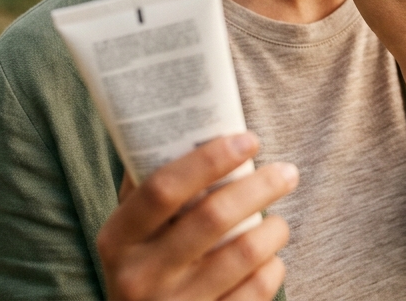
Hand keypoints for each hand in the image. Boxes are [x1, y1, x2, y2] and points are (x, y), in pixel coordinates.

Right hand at [97, 133, 296, 300]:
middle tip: (288, 171)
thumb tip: (189, 122)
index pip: (163, 188)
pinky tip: (271, 260)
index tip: (249, 139)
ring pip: (244, 253)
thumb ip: (151, 188)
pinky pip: (257, 289)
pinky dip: (273, 268)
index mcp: (117, 240)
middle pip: (213, 216)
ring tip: (279, 220)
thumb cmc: (148, 268)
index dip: (209, 159)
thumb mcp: (133, 235)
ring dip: (274, 228)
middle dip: (260, 186)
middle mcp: (139, 277)